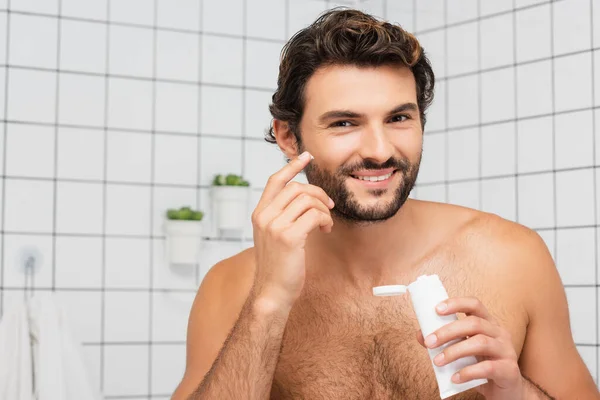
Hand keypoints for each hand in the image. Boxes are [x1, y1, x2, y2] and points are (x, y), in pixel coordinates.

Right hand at [251, 151, 334, 309]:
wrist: (272, 293)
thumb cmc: (278, 266)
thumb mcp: (274, 236)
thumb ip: (282, 217)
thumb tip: (304, 199)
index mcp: (259, 214)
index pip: (275, 180)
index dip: (292, 166)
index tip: (307, 155)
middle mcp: (264, 217)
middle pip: (297, 188)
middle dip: (318, 194)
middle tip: (328, 207)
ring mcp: (274, 226)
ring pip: (307, 200)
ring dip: (323, 210)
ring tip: (326, 224)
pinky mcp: (288, 237)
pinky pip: (315, 216)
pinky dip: (325, 221)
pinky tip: (325, 231)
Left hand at [416, 297, 524, 399]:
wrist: (506, 391)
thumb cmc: (482, 365)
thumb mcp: (463, 352)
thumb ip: (445, 342)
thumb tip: (421, 335)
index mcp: (488, 323)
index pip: (475, 304)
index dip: (456, 303)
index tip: (437, 309)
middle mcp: (500, 333)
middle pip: (474, 323)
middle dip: (448, 331)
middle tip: (429, 342)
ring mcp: (507, 350)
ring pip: (480, 343)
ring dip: (454, 351)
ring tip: (438, 361)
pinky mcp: (509, 370)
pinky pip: (487, 368)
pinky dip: (467, 372)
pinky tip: (454, 377)